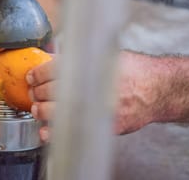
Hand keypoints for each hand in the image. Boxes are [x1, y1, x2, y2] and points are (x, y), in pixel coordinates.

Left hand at [26, 51, 162, 141]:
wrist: (156, 89)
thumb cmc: (132, 70)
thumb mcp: (103, 54)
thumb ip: (78, 58)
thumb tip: (50, 59)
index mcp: (89, 66)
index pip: (51, 69)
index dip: (36, 74)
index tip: (31, 77)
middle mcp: (91, 86)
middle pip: (49, 91)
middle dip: (36, 92)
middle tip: (33, 92)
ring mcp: (96, 108)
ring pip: (56, 112)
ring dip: (41, 110)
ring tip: (37, 108)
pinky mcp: (101, 125)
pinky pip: (72, 131)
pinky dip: (54, 133)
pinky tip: (46, 131)